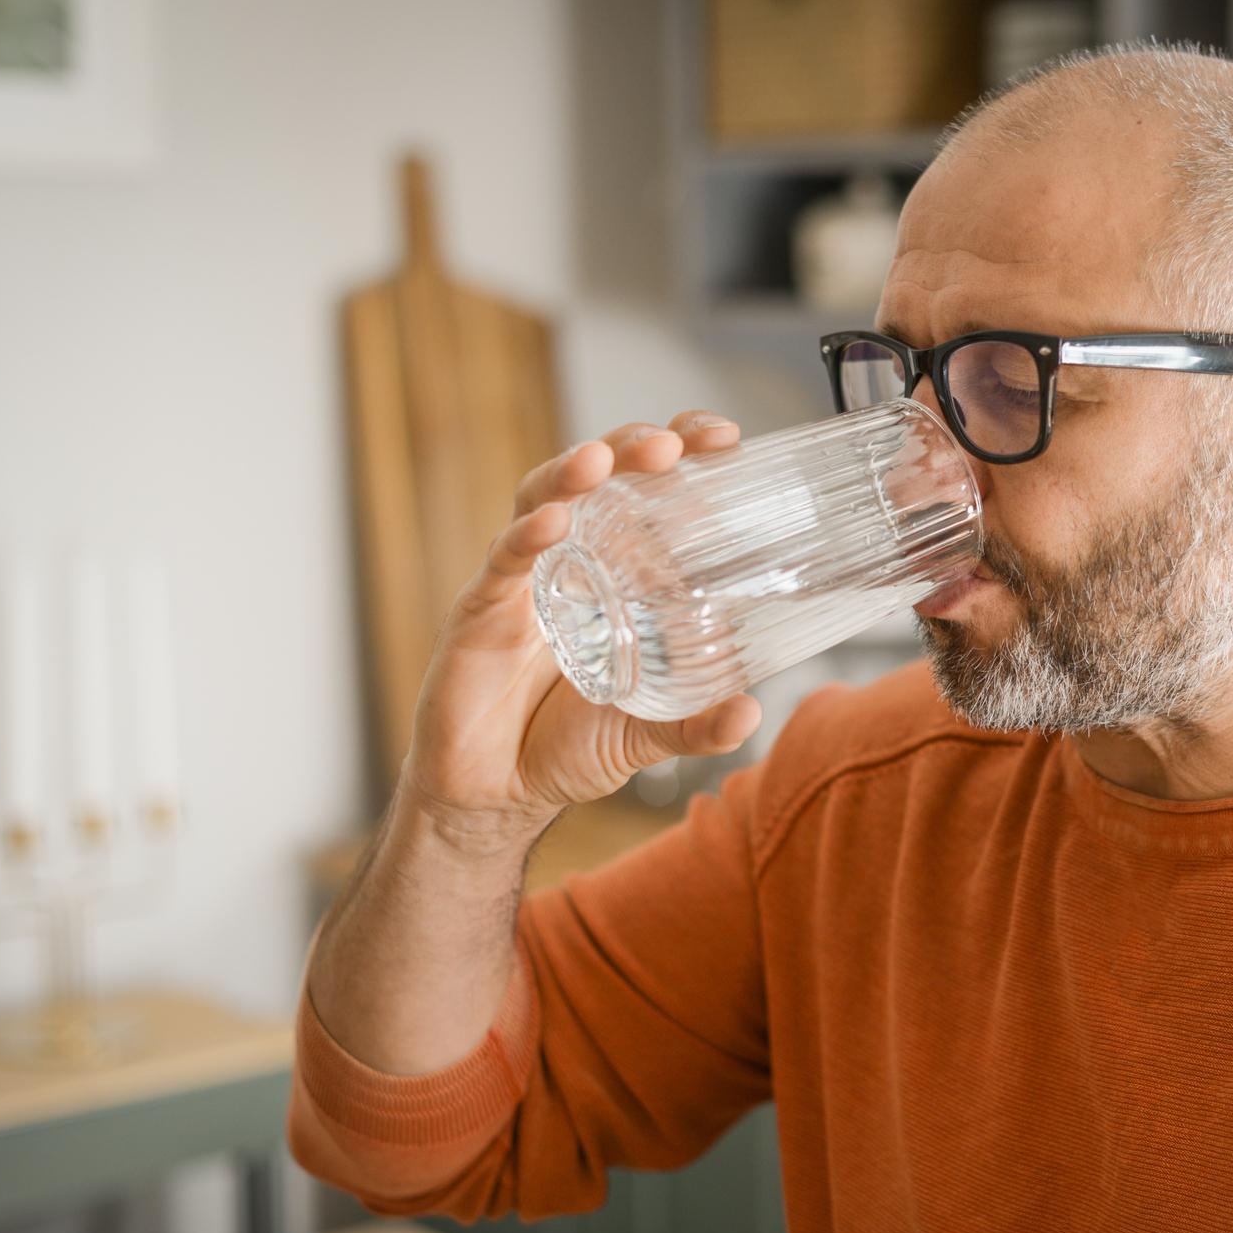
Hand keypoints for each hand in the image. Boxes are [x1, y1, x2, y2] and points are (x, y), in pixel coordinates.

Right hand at [396, 410, 763, 857]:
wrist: (496, 796)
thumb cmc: (568, 748)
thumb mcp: (645, 738)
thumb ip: (696, 727)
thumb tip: (752, 714)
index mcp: (616, 576)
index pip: (649, 495)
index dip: (682, 455)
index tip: (723, 436)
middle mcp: (570, 563)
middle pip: (597, 479)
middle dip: (630, 447)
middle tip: (669, 444)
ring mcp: (523, 582)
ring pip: (541, 502)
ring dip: (572, 473)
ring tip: (602, 459)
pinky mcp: (480, 613)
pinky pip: (503, 564)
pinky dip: (525, 539)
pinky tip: (553, 523)